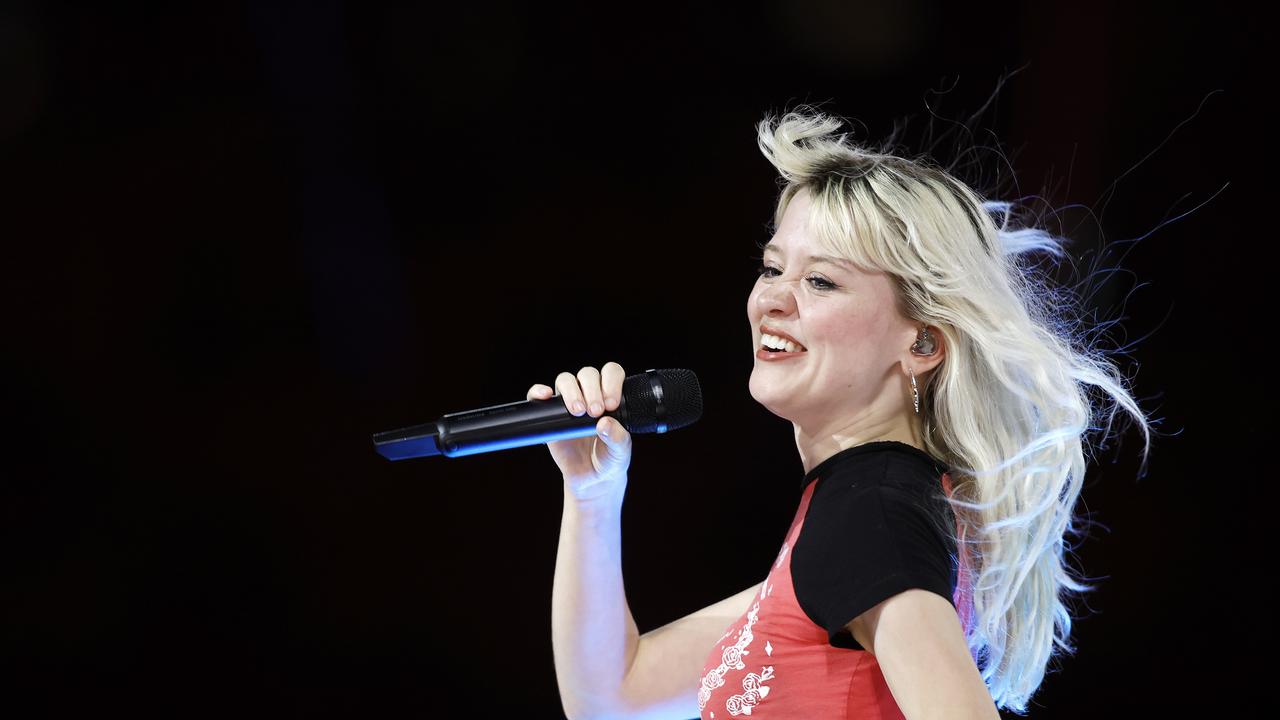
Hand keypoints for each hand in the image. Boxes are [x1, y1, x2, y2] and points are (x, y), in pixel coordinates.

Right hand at [526, 362, 632, 501]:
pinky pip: (538, 396)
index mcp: (610, 397)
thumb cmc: (610, 459)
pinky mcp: (549, 415)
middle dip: (592, 389)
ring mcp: (568, 403)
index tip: (611, 404)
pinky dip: (538, 391)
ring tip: (577, 412)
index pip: (611, 373)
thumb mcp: (620, 451)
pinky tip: (546, 396)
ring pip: (565, 380)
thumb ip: (618, 438)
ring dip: (571, 391)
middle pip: (587, 374)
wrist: (591, 479)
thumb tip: (605, 424)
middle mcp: (589, 395)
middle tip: (595, 412)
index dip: (611, 382)